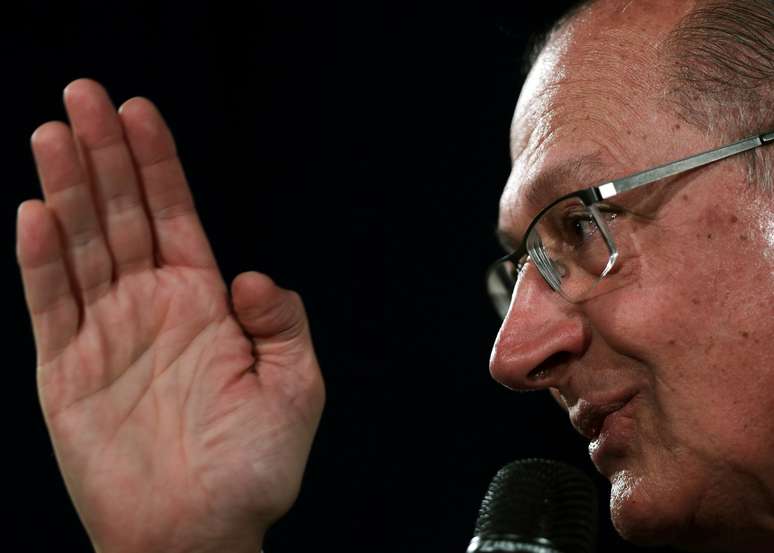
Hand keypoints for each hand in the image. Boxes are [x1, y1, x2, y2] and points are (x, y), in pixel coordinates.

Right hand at [16, 79, 324, 552]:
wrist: (200, 532)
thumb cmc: (253, 467)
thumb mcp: (297, 387)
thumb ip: (285, 323)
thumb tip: (253, 275)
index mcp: (203, 304)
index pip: (175, 216)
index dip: (157, 164)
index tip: (138, 112)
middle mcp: (152, 307)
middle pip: (124, 216)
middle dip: (105, 157)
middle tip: (83, 95)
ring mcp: (108, 335)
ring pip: (82, 248)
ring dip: (67, 192)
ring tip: (53, 135)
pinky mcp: (68, 372)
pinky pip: (50, 307)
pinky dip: (40, 262)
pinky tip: (34, 215)